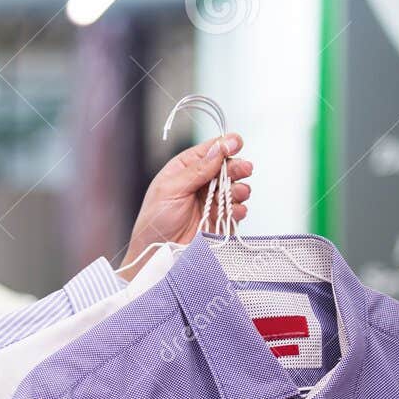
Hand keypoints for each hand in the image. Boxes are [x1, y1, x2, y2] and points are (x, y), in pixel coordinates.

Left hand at [119, 132, 253, 279]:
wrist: (158, 254)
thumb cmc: (155, 222)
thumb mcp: (170, 189)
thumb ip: (197, 169)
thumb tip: (219, 148)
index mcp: (185, 169)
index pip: (210, 150)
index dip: (225, 145)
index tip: (237, 144)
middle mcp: (200, 182)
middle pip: (227, 167)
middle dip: (237, 167)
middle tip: (244, 169)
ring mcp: (212, 201)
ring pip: (236, 187)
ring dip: (240, 188)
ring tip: (237, 193)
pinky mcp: (220, 219)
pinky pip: (237, 209)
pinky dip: (240, 208)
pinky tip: (235, 210)